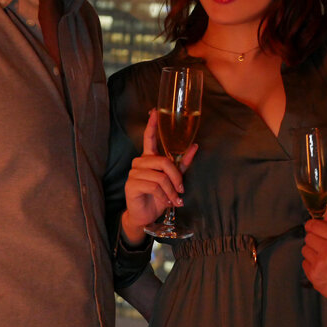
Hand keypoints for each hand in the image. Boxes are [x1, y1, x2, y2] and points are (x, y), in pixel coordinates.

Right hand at [120, 109, 197, 244]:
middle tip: (181, 189)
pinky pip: (154, 186)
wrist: (145, 215)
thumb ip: (182, 163)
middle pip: (163, 161)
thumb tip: (194, 146)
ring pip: (160, 176)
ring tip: (174, 199)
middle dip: (176, 177)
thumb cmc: (158, 196)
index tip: (155, 111)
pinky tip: (165, 202)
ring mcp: (134, 173)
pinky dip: (164, 196)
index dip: (152, 124)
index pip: (149, 137)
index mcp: (149, 158)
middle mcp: (140, 162)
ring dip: (171, 190)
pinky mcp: (131, 185)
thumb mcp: (173, 179)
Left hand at [302, 211, 326, 307]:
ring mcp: (320, 264)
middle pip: (308, 237)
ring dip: (312, 253)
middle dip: (314, 240)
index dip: (312, 226)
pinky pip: (305, 264)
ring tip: (324, 259)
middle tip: (323, 247)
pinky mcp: (314, 277)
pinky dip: (312, 265)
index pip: (314, 225)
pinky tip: (323, 268)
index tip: (314, 228)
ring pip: (305, 250)